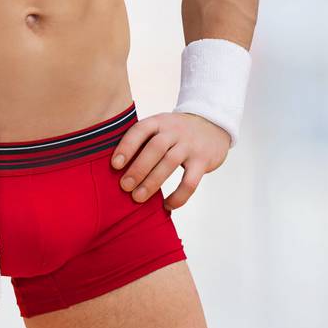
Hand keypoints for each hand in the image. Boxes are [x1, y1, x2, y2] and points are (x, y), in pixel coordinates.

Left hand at [110, 111, 229, 210]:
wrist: (213, 124)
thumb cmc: (176, 132)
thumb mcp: (160, 126)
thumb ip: (142, 141)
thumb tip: (114, 170)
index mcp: (159, 122)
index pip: (140, 130)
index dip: (126, 147)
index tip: (114, 165)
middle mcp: (175, 131)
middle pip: (155, 148)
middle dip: (138, 168)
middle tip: (124, 186)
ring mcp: (190, 145)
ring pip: (170, 163)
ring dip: (152, 182)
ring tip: (138, 198)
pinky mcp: (203, 161)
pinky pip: (190, 181)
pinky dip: (178, 196)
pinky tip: (167, 206)